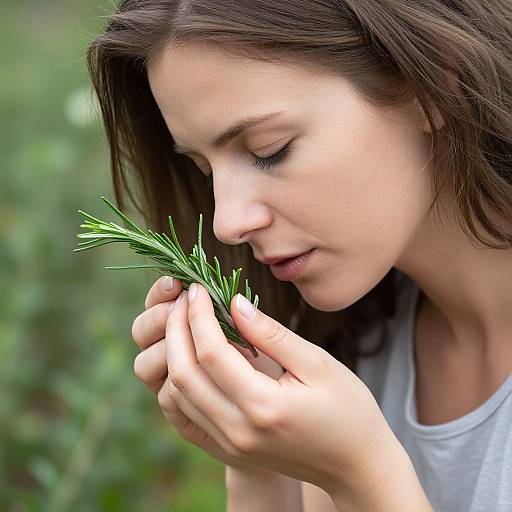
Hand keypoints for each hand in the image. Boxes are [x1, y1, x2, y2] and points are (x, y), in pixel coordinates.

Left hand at [162, 283, 402, 495]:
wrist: (356, 465)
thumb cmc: (348, 409)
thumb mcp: (317, 363)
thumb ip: (272, 334)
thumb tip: (235, 303)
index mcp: (263, 406)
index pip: (211, 354)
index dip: (199, 317)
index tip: (198, 290)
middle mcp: (238, 430)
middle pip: (184, 375)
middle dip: (176, 331)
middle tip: (182, 301)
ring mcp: (230, 444)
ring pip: (178, 395)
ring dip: (174, 354)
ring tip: (184, 322)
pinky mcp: (228, 449)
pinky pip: (186, 414)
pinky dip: (180, 381)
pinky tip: (189, 357)